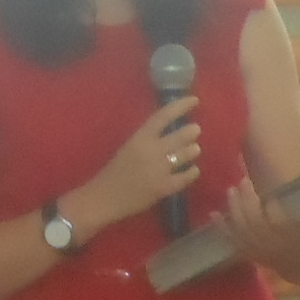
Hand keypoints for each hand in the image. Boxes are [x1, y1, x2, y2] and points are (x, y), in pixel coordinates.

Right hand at [81, 96, 202, 229]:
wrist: (103, 198)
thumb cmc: (113, 171)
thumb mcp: (128, 147)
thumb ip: (147, 139)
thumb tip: (170, 131)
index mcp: (140, 138)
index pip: (164, 116)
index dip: (181, 106)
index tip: (194, 100)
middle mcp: (152, 151)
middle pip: (181, 135)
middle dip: (192, 131)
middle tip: (195, 130)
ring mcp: (159, 170)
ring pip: (187, 154)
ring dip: (193, 150)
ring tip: (194, 149)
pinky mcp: (164, 188)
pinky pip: (186, 177)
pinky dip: (192, 172)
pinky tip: (193, 170)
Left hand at [220, 178, 299, 282]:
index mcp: (295, 239)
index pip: (280, 224)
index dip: (273, 208)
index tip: (269, 192)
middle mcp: (274, 248)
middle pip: (256, 225)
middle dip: (248, 202)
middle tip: (244, 181)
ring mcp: (259, 252)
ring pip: (242, 231)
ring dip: (234, 209)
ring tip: (232, 189)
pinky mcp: (248, 254)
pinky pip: (232, 241)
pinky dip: (222, 228)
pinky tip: (213, 213)